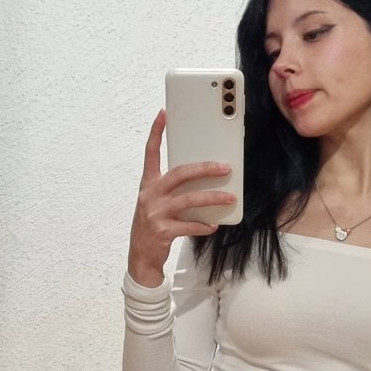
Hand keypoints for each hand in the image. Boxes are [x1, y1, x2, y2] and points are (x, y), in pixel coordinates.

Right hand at [127, 109, 236, 285]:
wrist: (140, 256)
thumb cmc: (153, 225)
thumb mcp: (156, 203)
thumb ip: (172, 190)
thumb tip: (201, 179)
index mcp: (148, 184)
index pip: (150, 153)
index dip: (156, 133)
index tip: (163, 114)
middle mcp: (149, 195)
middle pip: (179, 174)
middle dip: (204, 169)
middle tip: (225, 167)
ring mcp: (155, 213)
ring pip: (188, 200)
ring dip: (212, 198)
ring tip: (230, 198)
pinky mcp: (162, 231)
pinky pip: (188, 226)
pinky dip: (203, 226)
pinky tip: (213, 226)